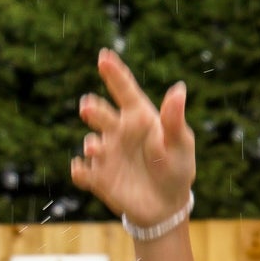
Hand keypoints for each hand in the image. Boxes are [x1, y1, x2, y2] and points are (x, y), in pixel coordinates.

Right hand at [71, 49, 194, 229]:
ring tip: (96, 148)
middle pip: (101, 115)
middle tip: (88, 106)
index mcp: (139, 118)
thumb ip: (174, 119)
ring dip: (91, 144)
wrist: (165, 204)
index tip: (104, 56)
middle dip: (93, 110)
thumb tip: (178, 89)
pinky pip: (82, 173)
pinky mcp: (98, 178)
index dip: (114, 73)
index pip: (125, 91)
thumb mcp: (180, 143)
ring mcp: (106, 155)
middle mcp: (118, 132)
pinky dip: (79, 170)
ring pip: (90, 143)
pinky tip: (80, 168)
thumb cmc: (177, 167)